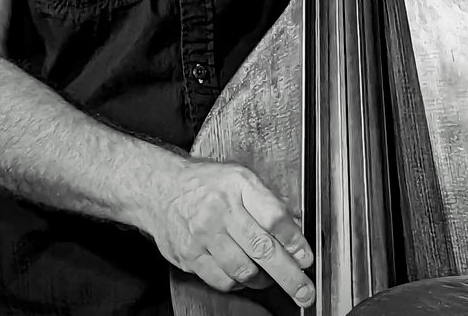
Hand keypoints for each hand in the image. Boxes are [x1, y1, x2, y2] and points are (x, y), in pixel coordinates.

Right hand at [151, 156, 314, 306]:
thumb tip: (296, 226)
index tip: (306, 257)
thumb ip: (268, 201)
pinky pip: (223, 281)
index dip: (294, 241)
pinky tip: (245, 275)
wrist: (161, 189)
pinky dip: (239, 283)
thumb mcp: (240, 177)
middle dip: (288, 274)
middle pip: (262, 248)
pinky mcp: (191, 256)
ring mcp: (204, 235)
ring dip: (264, 279)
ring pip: (244, 270)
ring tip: (271, 277)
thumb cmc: (206, 183)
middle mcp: (221, 209)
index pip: (273, 217)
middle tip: (304, 290)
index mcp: (238, 185)